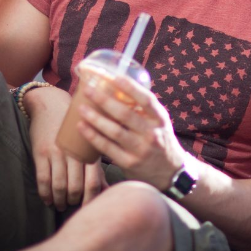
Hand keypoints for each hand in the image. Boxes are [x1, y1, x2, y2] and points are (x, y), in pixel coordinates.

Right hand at [27, 89, 108, 210]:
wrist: (51, 104)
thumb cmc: (75, 126)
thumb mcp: (88, 143)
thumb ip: (97, 167)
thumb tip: (108, 191)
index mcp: (89, 150)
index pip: (93, 182)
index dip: (91, 200)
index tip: (89, 209)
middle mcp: (74, 153)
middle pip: (75, 187)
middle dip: (74, 202)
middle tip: (72, 206)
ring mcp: (56, 153)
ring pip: (59, 186)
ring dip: (59, 200)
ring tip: (61, 205)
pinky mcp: (41, 153)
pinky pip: (43, 179)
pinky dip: (45, 194)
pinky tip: (48, 200)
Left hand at [75, 74, 189, 191]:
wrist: (169, 173)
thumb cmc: (160, 141)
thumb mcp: (158, 123)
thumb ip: (143, 109)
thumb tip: (117, 88)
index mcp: (159, 119)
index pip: (147, 100)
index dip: (131, 88)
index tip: (115, 77)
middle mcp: (151, 133)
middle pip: (125, 115)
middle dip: (104, 101)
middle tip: (89, 90)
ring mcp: (140, 150)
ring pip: (114, 131)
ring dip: (95, 118)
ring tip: (81, 108)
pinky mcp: (129, 163)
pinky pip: (107, 148)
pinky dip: (93, 136)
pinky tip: (82, 127)